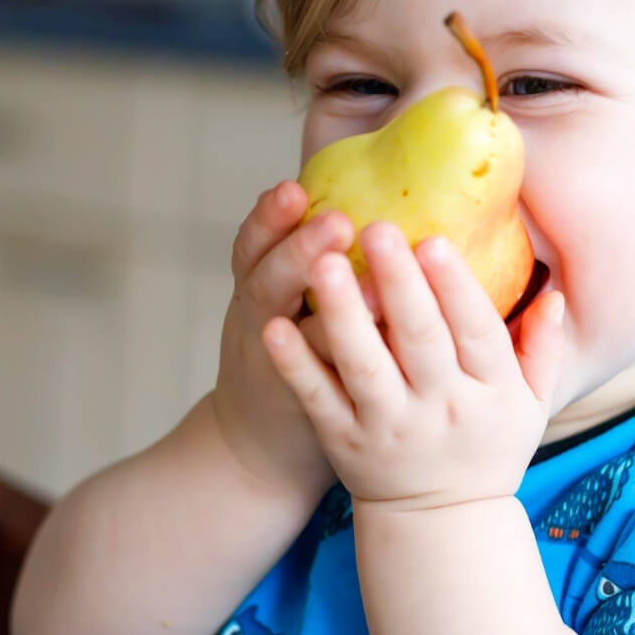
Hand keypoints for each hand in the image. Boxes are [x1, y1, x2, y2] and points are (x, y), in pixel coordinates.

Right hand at [211, 181, 353, 495]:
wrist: (259, 447)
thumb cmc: (286, 354)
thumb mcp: (281, 299)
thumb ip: (310, 254)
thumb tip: (367, 191)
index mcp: (256, 287)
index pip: (252, 244)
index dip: (268, 216)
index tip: (294, 187)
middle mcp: (260, 321)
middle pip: (266, 280)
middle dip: (298, 249)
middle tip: (337, 222)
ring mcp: (278, 367)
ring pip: (294, 334)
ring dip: (330, 309)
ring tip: (369, 286)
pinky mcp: (310, 407)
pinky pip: (324, 385)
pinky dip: (346, 366)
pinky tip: (382, 346)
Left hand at [260, 220, 567, 511]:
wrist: (442, 525)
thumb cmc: (487, 448)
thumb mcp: (531, 405)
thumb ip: (542, 348)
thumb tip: (554, 293)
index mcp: (491, 392)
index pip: (478, 333)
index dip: (457, 287)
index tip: (434, 240)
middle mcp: (441, 409)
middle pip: (421, 340)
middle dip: (400, 284)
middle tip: (377, 229)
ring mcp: (389, 427)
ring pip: (365, 366)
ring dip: (344, 314)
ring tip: (321, 264)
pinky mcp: (345, 442)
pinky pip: (319, 399)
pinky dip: (297, 365)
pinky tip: (276, 327)